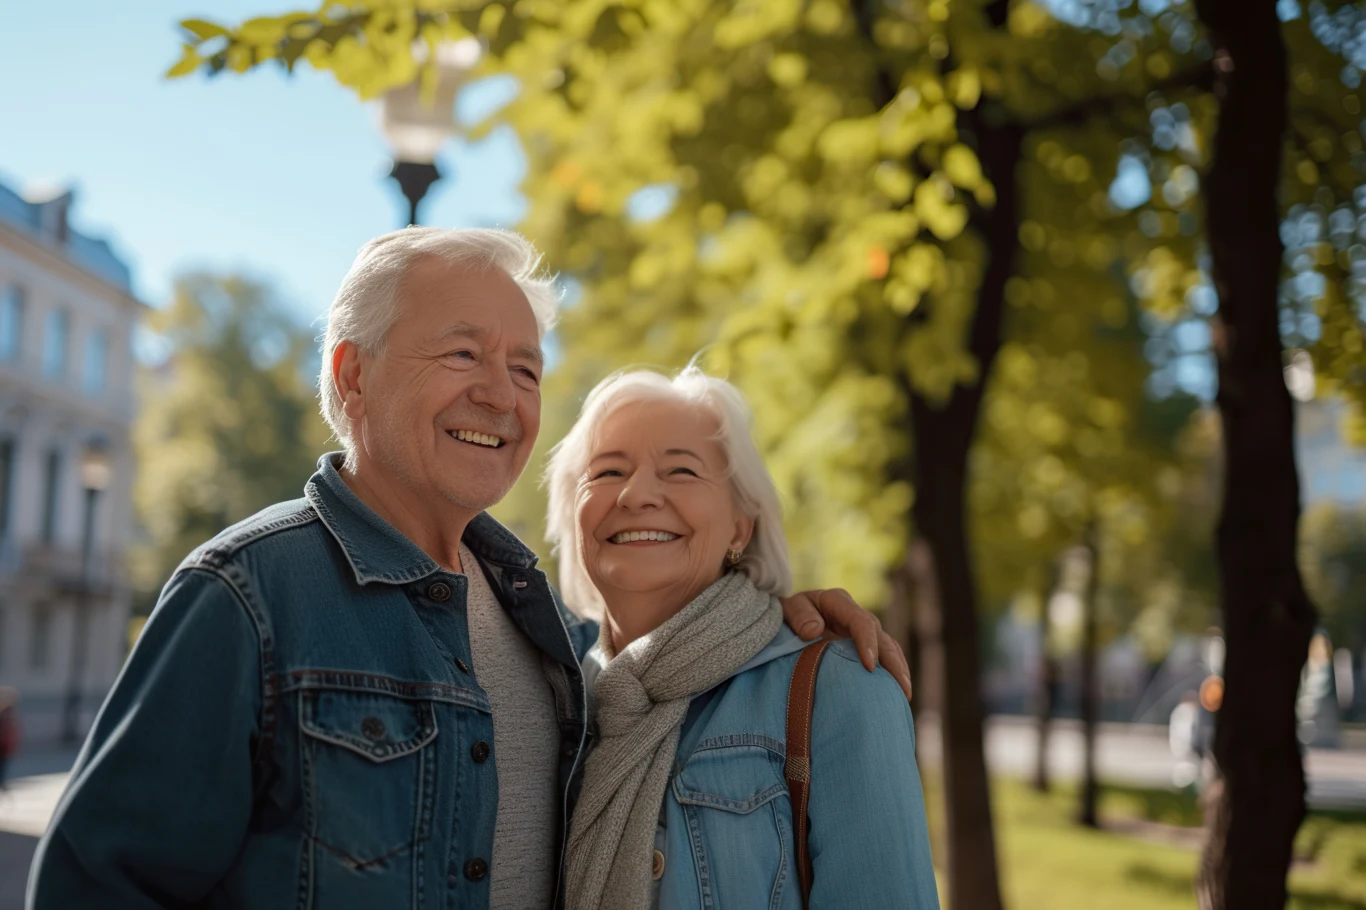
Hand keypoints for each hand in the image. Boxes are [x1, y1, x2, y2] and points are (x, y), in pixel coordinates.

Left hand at [778, 588, 912, 700]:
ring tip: (904, 695)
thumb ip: (798, 616)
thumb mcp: (785, 610)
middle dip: (892, 661)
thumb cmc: (782, 615)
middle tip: (901, 687)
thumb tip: (814, 631)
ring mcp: (860, 631)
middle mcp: (853, 614)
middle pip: (881, 636)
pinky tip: (895, 694)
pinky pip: (882, 657)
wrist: (781, 617)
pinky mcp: (860, 646)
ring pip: (887, 647)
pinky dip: (890, 673)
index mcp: (836, 602)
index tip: (869, 666)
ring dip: (898, 669)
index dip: (868, 642)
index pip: (860, 621)